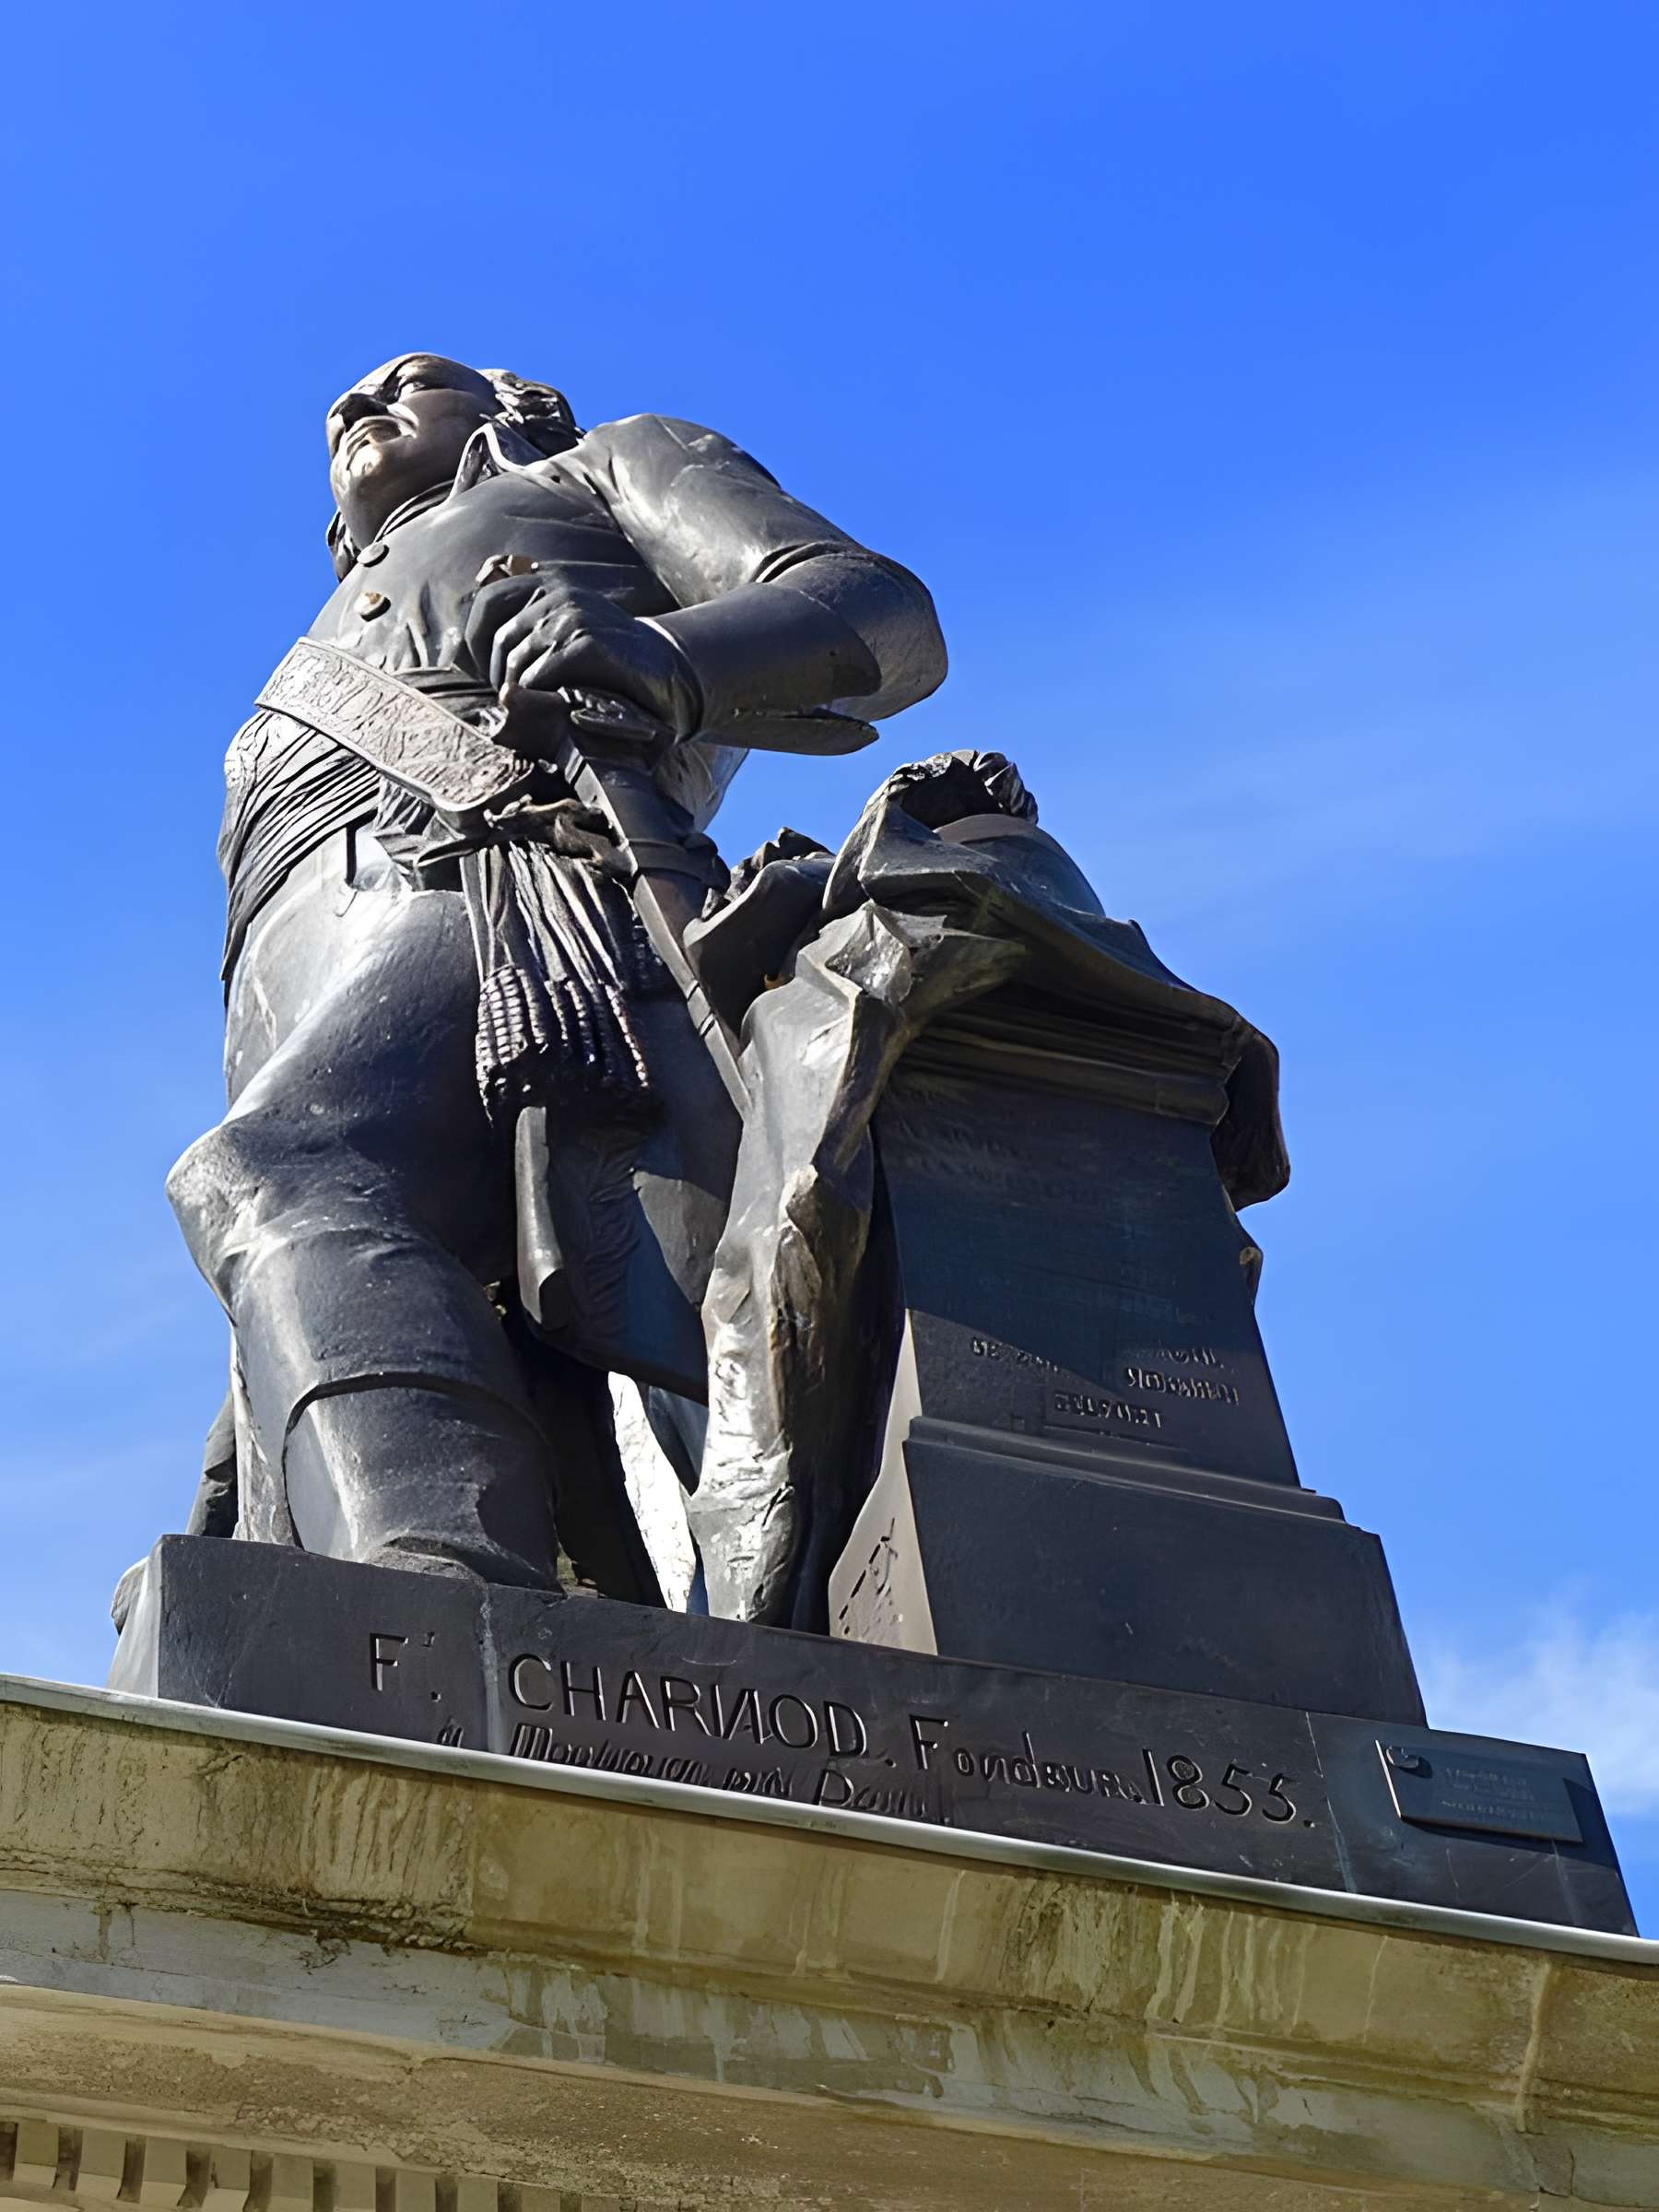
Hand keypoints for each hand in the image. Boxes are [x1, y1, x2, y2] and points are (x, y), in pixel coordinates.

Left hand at [474, 582, 700, 736]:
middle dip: (498, 676)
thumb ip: (530, 621)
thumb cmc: (609, 656)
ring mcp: (572, 616)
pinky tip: (556, 706)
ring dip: (521, 693)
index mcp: (549, 582)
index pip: (488, 602)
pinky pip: (538, 677)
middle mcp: (558, 593)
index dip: (475, 639)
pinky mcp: (585, 643)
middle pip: (501, 640)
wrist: (664, 669)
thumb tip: (476, 643)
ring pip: (517, 663)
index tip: (485, 670)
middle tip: (511, 700)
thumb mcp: (568, 624)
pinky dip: (541, 698)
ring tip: (535, 707)